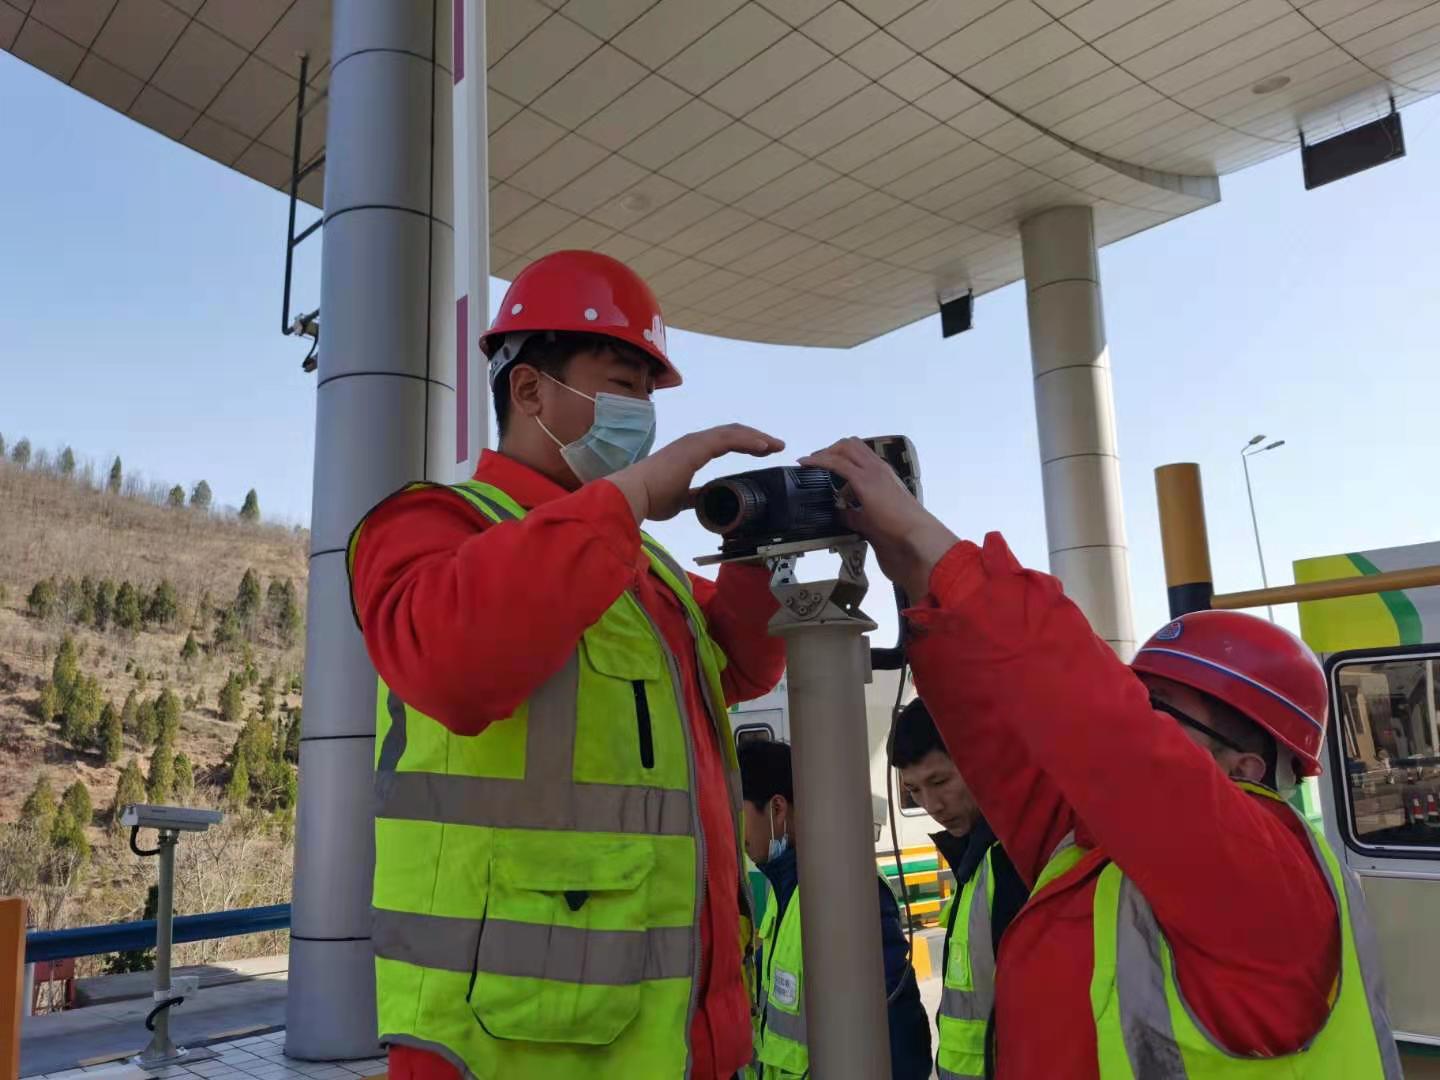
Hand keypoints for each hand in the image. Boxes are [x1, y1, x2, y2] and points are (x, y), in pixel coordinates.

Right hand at [610, 425, 784, 521]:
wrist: (635, 494)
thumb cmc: (652, 497)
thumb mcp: (681, 499)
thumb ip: (695, 497)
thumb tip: (705, 500)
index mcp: (691, 451)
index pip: (725, 442)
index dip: (746, 444)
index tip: (765, 452)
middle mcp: (694, 442)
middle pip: (733, 433)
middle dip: (757, 438)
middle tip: (777, 446)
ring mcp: (695, 442)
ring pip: (734, 432)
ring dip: (758, 438)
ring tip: (776, 445)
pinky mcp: (696, 447)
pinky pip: (729, 440)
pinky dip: (749, 442)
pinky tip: (764, 448)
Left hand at [799, 438, 957, 598]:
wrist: (916, 539)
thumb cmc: (900, 534)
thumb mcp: (870, 521)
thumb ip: (854, 514)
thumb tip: (839, 512)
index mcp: (884, 476)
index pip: (860, 454)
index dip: (839, 454)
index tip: (823, 463)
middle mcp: (879, 469)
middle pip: (850, 444)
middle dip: (829, 449)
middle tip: (814, 463)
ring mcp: (873, 472)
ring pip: (845, 447)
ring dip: (825, 452)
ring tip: (810, 463)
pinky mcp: (865, 481)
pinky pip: (837, 463)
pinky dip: (819, 460)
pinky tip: (807, 465)